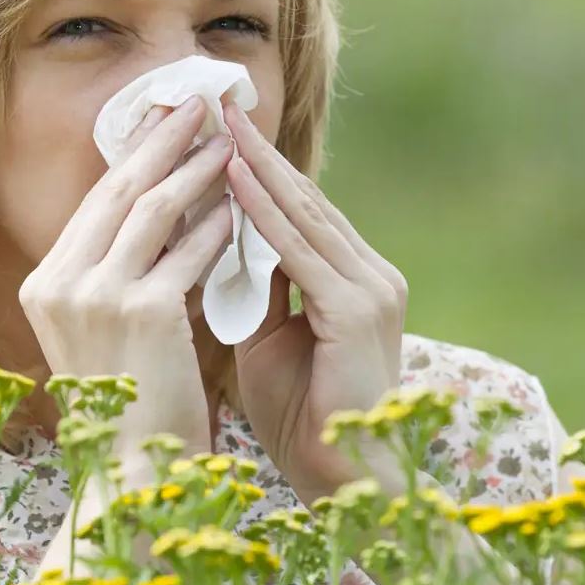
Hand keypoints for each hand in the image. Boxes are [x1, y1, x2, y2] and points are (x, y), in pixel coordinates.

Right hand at [19, 95, 234, 458]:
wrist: (129, 475)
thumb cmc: (127, 409)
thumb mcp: (104, 334)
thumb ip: (118, 277)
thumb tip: (163, 215)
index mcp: (45, 286)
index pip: (96, 204)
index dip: (133, 156)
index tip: (162, 121)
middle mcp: (59, 284)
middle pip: (119, 190)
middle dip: (162, 139)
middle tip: (197, 101)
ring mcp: (96, 296)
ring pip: (153, 209)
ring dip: (195, 168)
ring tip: (229, 139)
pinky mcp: (141, 311)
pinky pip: (188, 251)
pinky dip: (217, 224)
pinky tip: (240, 204)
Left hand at [221, 100, 409, 497]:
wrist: (342, 480)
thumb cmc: (301, 416)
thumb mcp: (269, 339)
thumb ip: (255, 290)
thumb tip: (219, 245)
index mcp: (353, 280)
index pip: (299, 212)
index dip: (256, 170)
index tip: (215, 132)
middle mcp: (370, 273)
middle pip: (303, 199)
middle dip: (255, 151)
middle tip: (214, 103)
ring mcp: (370, 288)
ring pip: (303, 214)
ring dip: (256, 166)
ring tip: (218, 122)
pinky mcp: (357, 309)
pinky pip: (300, 250)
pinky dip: (265, 213)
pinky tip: (233, 179)